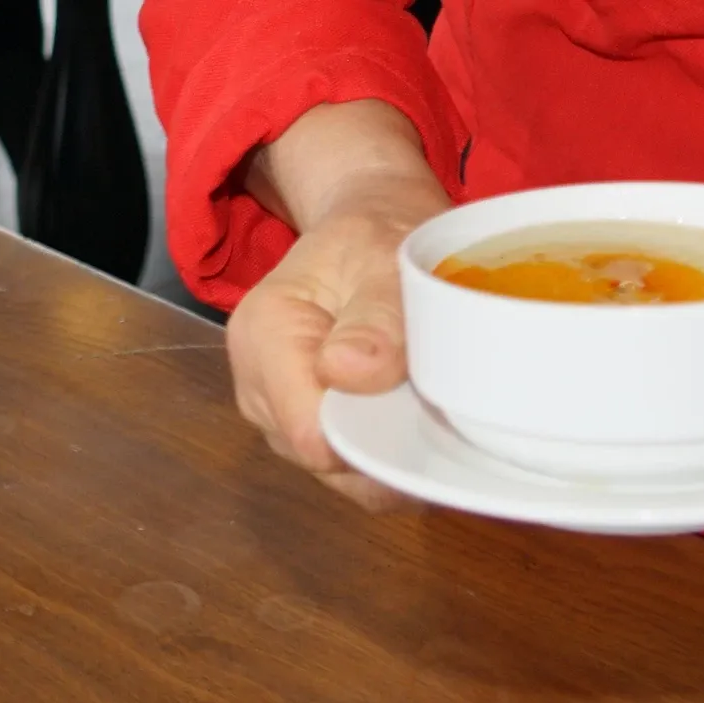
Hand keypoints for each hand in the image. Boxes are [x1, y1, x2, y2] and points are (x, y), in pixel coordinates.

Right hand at [227, 170, 449, 511]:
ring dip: (393, 449)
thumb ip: (375, 315)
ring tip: (433, 403)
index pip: (308, 428)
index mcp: (263, 336)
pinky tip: (424, 419)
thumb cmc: (376, 237)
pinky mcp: (313, 431)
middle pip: (326, 457)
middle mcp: (260, 388)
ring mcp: (283, 416)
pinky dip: (392, 451)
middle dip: (387, 443)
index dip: (373, 432)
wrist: (372, 230)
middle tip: (443, 403)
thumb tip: (349, 371)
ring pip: (343, 470)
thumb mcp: (383, 256)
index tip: (427, 405)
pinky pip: (354, 467)